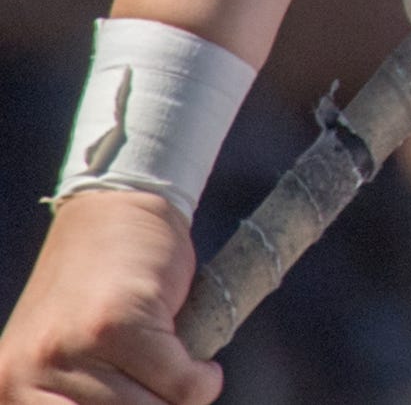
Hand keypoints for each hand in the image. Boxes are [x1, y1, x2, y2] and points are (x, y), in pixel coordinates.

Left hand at [1, 190, 216, 404]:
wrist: (116, 214)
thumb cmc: (96, 298)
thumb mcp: (66, 366)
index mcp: (7, 394)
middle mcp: (22, 379)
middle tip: (159, 391)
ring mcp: (69, 349)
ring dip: (178, 397)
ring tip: (173, 368)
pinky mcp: (117, 322)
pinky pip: (181, 382)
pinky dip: (201, 377)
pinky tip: (197, 359)